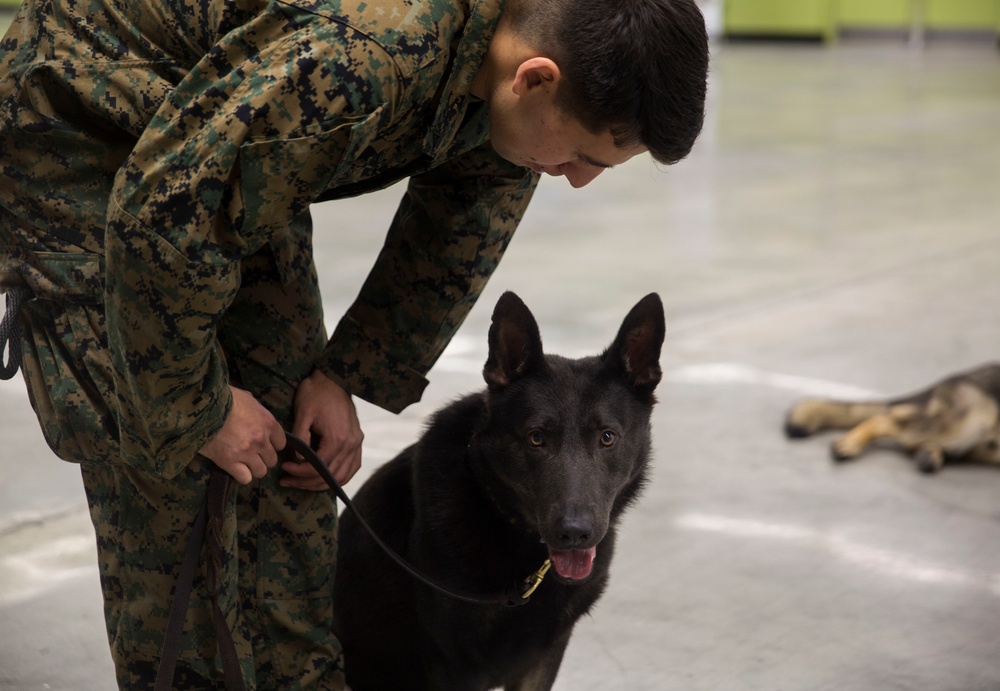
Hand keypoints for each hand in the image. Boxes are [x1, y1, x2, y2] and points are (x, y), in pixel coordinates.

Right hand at [200, 386, 285, 484]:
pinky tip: (235, 468)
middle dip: (263, 458)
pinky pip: (245, 478)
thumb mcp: (247, 399)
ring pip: (261, 471)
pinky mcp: (229, 462)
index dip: (272, 445)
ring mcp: (246, 452)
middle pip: (272, 459)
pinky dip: (242, 475)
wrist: (202, 406)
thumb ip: (257, 411)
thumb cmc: (225, 398)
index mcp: (268, 423)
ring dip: (254, 468)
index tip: (263, 444)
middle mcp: (261, 440)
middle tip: (252, 454)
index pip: (281, 443)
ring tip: (244, 463)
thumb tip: (256, 414)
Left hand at [281, 369, 363, 490]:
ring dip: (322, 483)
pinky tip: (324, 478)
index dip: (300, 472)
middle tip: (287, 480)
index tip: (284, 468)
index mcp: (337, 437)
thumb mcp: (303, 413)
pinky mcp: (358, 442)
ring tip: (302, 482)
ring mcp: (357, 444)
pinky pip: (352, 468)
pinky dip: (338, 477)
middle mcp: (351, 444)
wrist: (334, 379)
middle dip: (306, 481)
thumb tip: (297, 458)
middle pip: (330, 475)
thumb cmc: (316, 393)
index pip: (319, 466)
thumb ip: (300, 437)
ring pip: (342, 476)